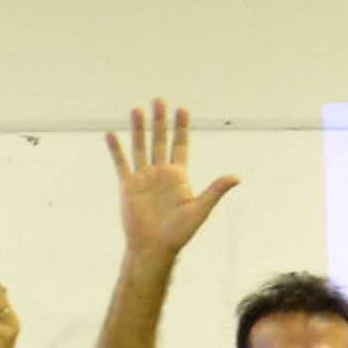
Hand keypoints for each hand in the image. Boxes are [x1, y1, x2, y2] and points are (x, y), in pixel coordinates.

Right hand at [109, 99, 236, 261]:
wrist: (154, 248)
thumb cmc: (179, 233)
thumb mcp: (200, 209)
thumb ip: (215, 190)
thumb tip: (237, 177)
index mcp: (179, 176)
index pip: (181, 145)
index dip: (181, 127)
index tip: (182, 108)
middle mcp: (161, 173)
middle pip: (160, 140)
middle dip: (160, 121)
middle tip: (159, 100)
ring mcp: (144, 178)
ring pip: (141, 147)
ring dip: (139, 129)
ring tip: (137, 109)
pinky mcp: (128, 186)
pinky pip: (121, 163)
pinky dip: (116, 149)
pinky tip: (111, 133)